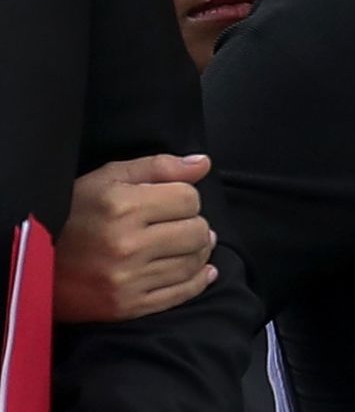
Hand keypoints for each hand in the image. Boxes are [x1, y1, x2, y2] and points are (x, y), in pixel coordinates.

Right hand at [53, 154, 218, 322]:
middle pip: (196, 232)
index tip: (175, 202)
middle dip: (196, 224)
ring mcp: (127, 280)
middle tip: (185, 224)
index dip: (187, 197)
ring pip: (192, 263)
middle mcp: (127, 245)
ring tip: (191, 244)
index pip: (189, 199)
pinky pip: (179, 295)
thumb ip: (160, 167)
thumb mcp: (109, 178)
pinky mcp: (126, 307)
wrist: (34, 262)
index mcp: (123, 207)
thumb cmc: (74, 212)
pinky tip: (204, 271)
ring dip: (199, 251)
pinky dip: (198, 281)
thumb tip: (203, 164)